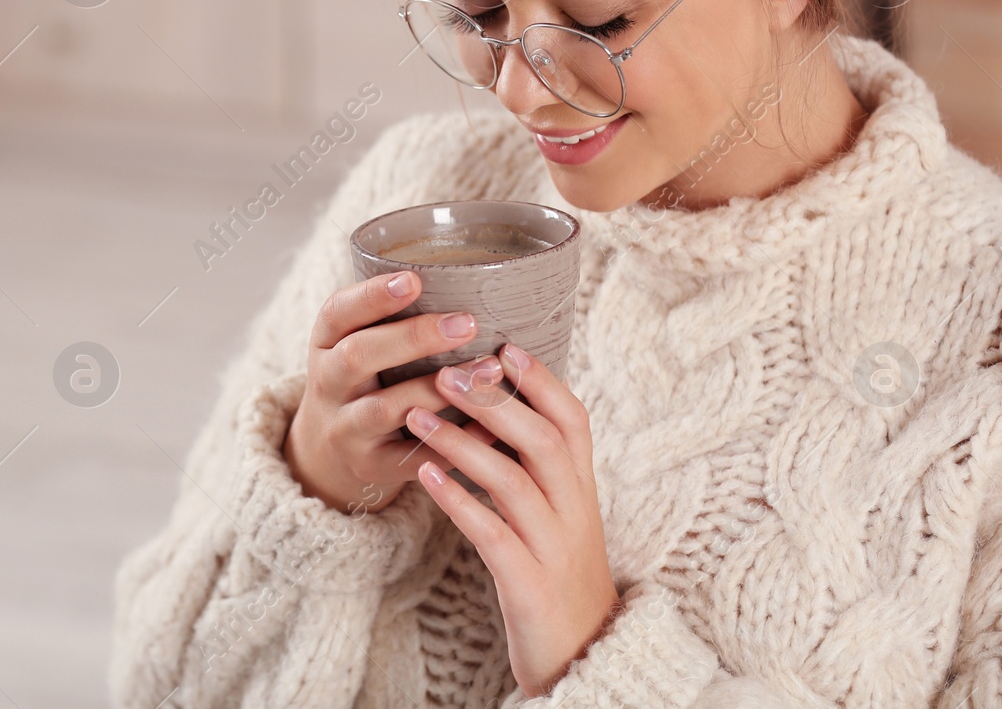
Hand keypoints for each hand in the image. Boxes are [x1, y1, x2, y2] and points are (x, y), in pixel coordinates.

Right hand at [283, 270, 499, 513]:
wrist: (328, 453)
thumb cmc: (362, 380)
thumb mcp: (356, 343)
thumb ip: (391, 317)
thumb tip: (470, 277)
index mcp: (325, 342)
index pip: (337, 312)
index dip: (372, 295)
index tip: (413, 279)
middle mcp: (328, 384)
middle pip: (358, 356)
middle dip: (413, 338)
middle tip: (467, 323)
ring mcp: (346, 428)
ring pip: (386, 408)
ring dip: (439, 389)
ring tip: (489, 370)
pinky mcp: (372, 466)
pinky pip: (415, 456)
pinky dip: (454, 440)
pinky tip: (491, 425)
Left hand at [405, 342, 618, 695]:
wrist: (584, 655)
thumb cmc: (556, 570)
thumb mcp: (559, 512)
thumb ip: (536, 465)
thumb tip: (498, 403)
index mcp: (582, 487)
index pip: (573, 419)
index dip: (541, 380)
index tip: (503, 345)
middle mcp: (575, 510)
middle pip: (542, 440)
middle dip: (494, 402)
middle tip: (445, 373)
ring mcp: (554, 548)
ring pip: (513, 481)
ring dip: (463, 443)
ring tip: (417, 416)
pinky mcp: (529, 584)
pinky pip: (492, 535)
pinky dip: (458, 502)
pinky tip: (424, 477)